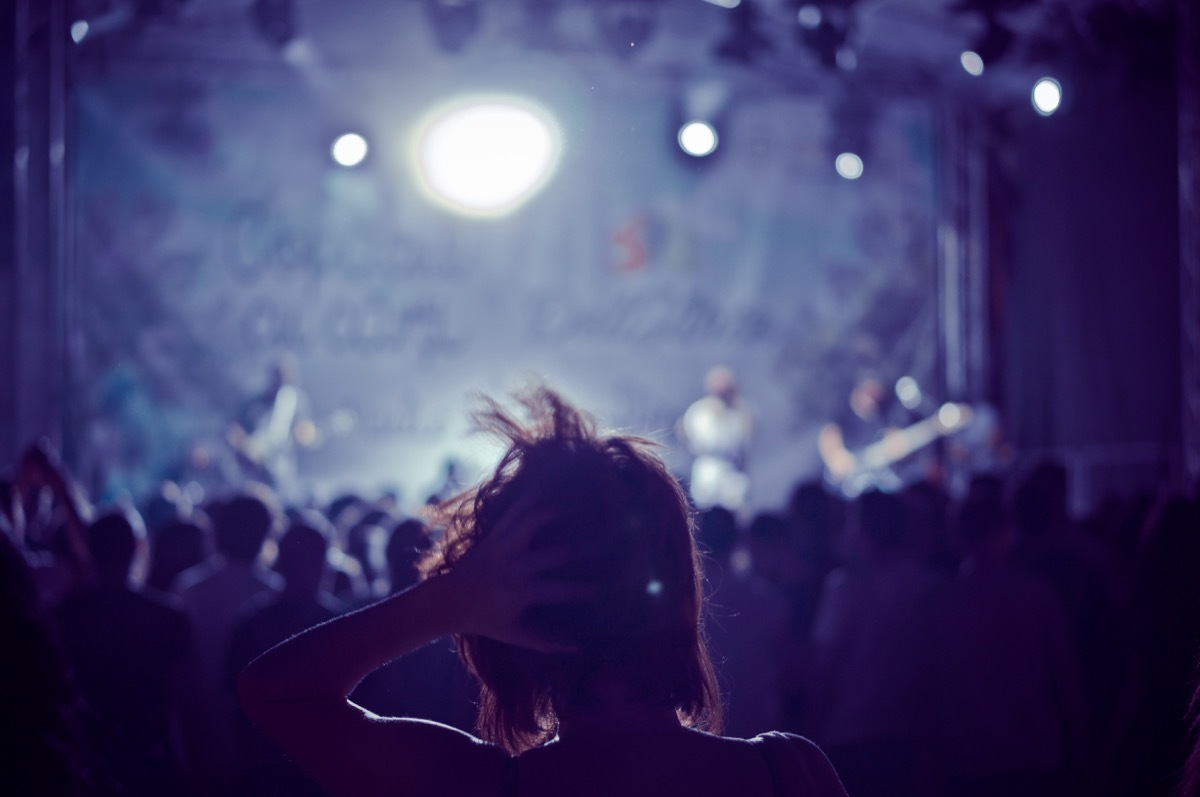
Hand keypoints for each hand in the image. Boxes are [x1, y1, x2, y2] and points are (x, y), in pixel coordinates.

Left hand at [447, 500, 595, 652]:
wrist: (447, 601)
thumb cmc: (483, 621)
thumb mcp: (514, 635)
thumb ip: (546, 643)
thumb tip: (578, 648)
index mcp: (521, 592)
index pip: (562, 590)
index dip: (586, 590)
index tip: (605, 589)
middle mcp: (514, 566)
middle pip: (557, 553)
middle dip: (585, 549)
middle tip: (605, 545)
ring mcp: (503, 545)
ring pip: (535, 519)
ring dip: (560, 512)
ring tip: (580, 510)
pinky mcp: (494, 533)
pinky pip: (516, 509)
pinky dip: (533, 497)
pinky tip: (551, 493)